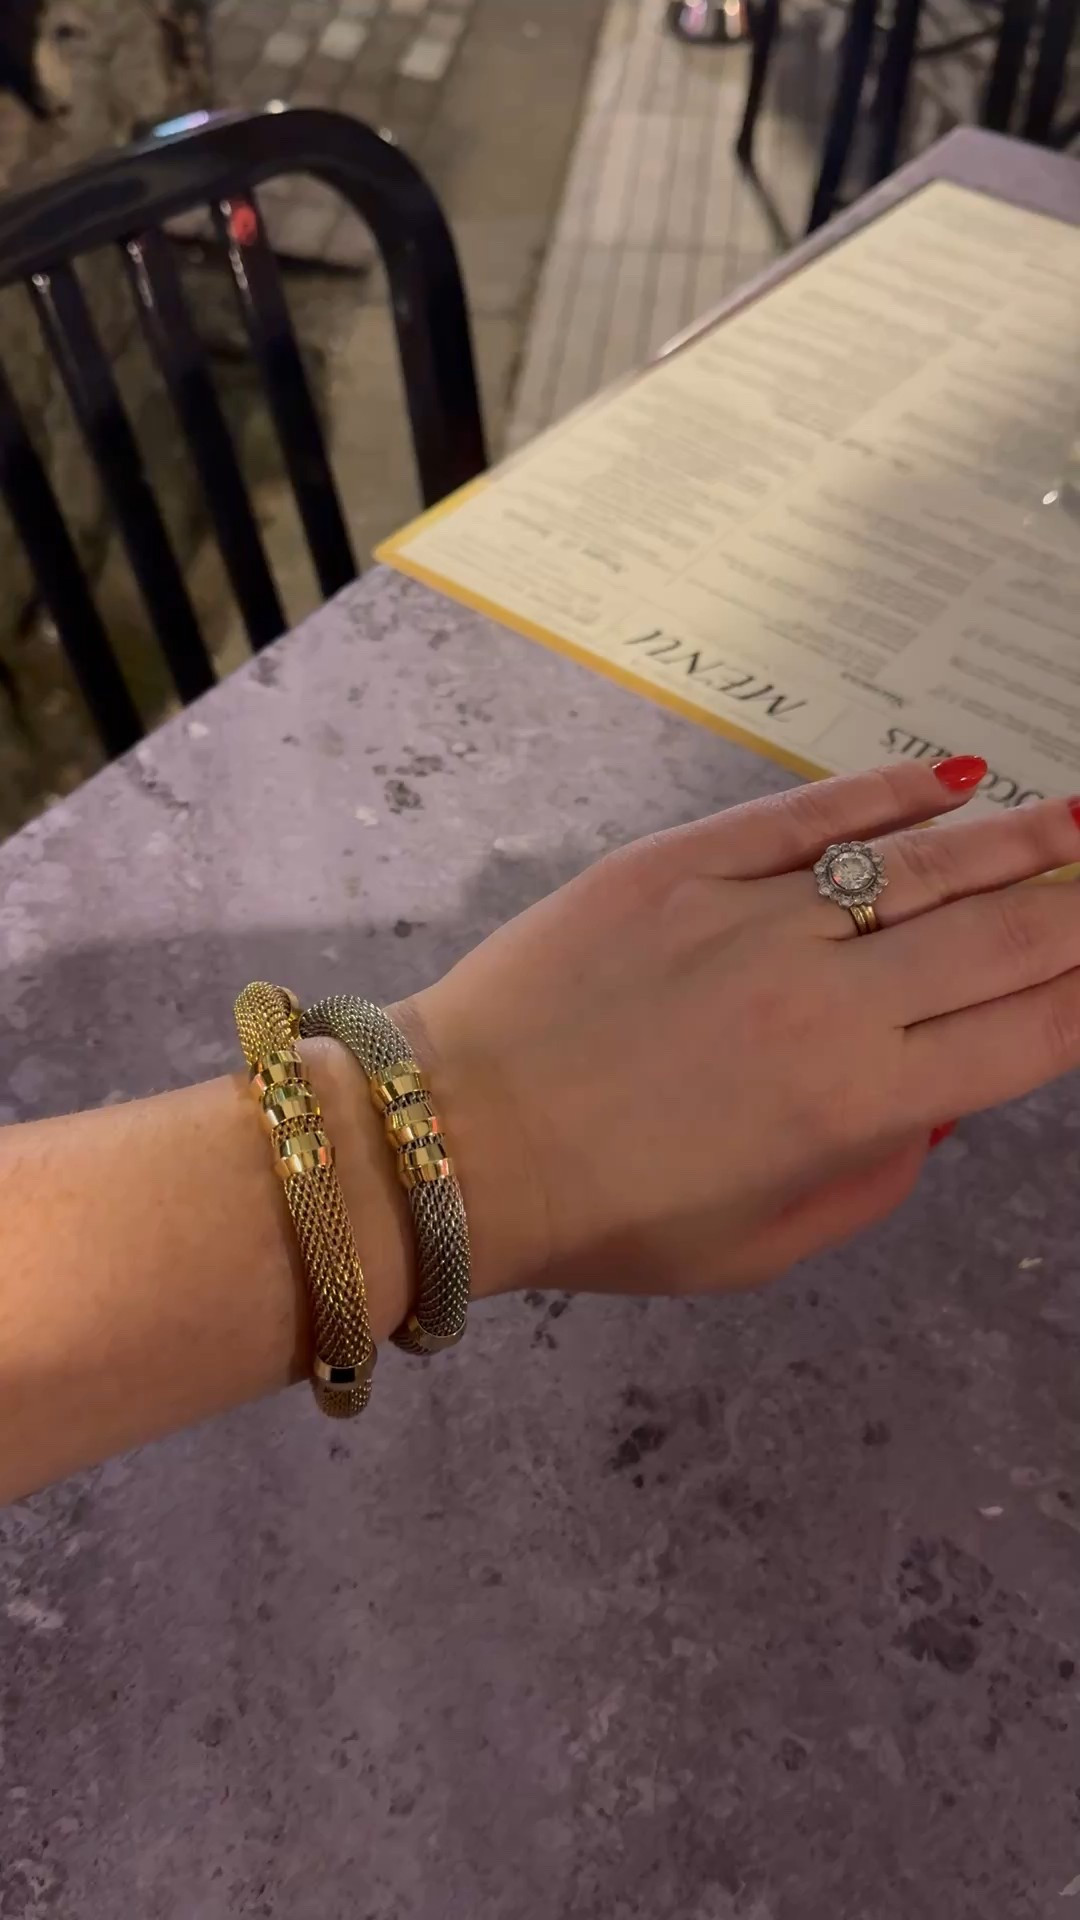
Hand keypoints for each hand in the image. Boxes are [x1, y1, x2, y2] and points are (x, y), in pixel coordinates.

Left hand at [402, 758, 1079, 1300]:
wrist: (456, 1136)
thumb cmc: (607, 1217)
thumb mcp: (760, 1248)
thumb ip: (873, 1182)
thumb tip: (943, 1103)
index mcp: (857, 1106)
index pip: (1024, 1035)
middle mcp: (831, 1002)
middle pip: (1000, 938)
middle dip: (1079, 908)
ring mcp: (758, 918)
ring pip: (925, 864)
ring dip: (1023, 840)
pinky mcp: (687, 863)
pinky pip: (811, 815)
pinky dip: (889, 792)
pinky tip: (955, 777)